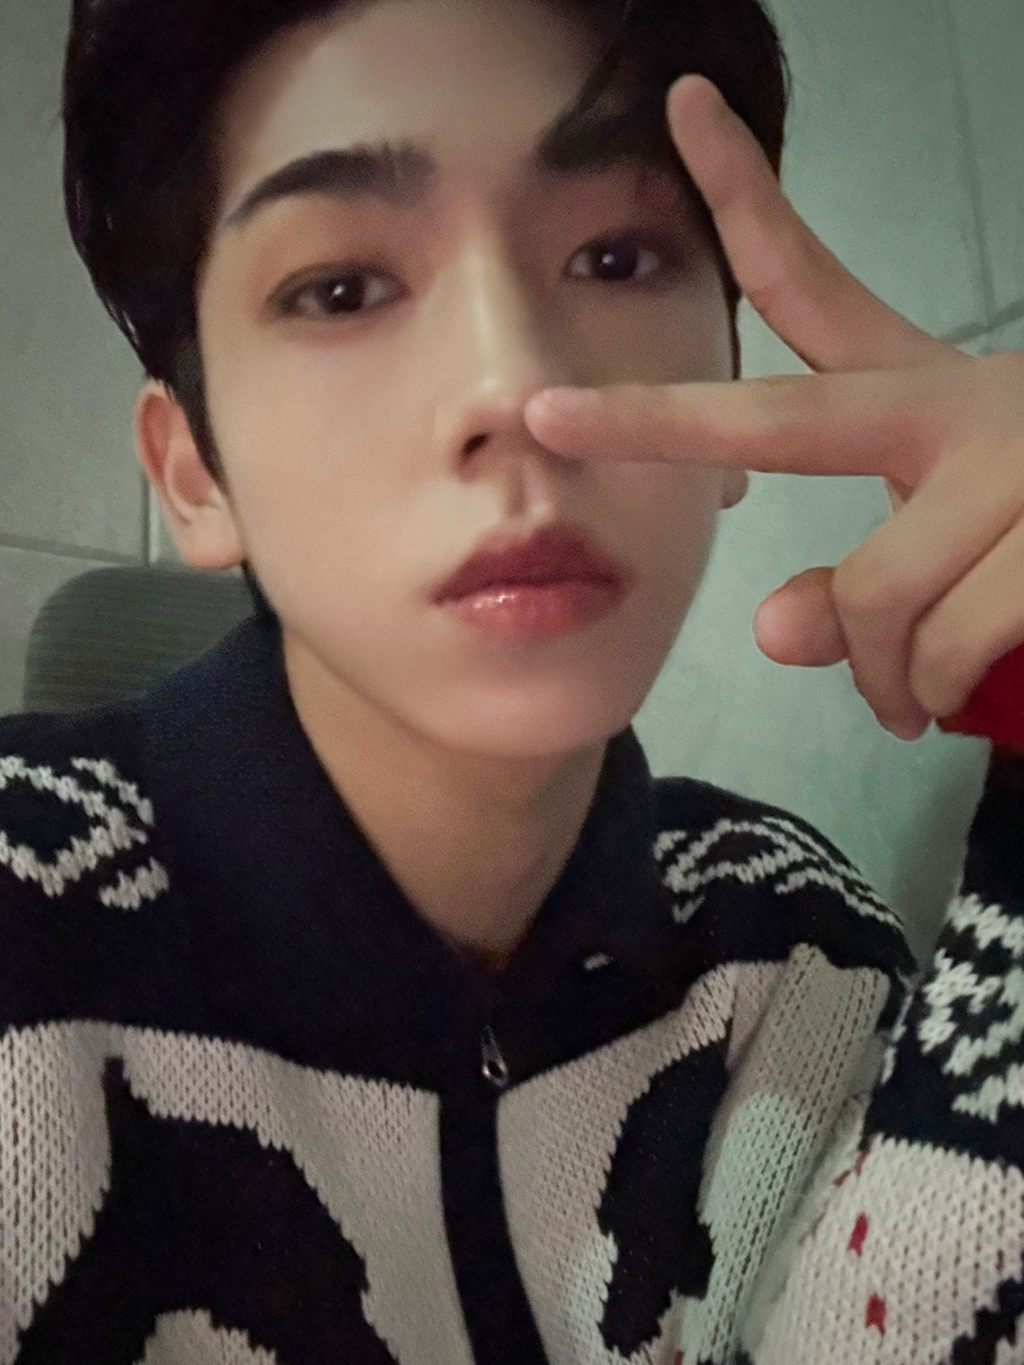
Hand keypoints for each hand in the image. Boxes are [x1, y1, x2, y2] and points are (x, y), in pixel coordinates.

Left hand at [524, 74, 1023, 743]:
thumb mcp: (951, 556)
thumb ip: (858, 589)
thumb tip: (774, 627)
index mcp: (924, 394)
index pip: (816, 285)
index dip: (743, 196)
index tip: (681, 105)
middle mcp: (962, 405)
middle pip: (782, 421)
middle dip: (651, 418)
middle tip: (541, 415)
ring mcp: (1013, 462)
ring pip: (876, 595)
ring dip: (883, 678)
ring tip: (907, 698)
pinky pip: (945, 648)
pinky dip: (935, 695)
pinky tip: (953, 696)